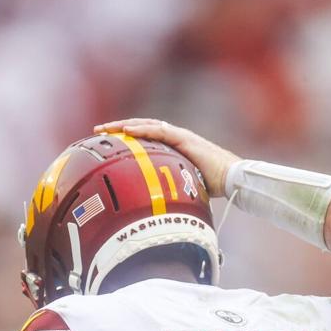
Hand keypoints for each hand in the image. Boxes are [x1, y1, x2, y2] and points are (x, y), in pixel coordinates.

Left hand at [93, 118, 239, 197]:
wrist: (232, 179)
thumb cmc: (213, 185)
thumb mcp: (183, 185)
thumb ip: (169, 187)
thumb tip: (153, 204)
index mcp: (174, 146)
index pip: (146, 137)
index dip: (127, 137)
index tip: (108, 141)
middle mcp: (175, 137)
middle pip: (141, 128)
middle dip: (118, 128)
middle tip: (98, 131)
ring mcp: (179, 136)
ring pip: (146, 125)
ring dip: (123, 126)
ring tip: (105, 128)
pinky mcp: (184, 139)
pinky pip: (158, 131)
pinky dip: (141, 130)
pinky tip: (126, 131)